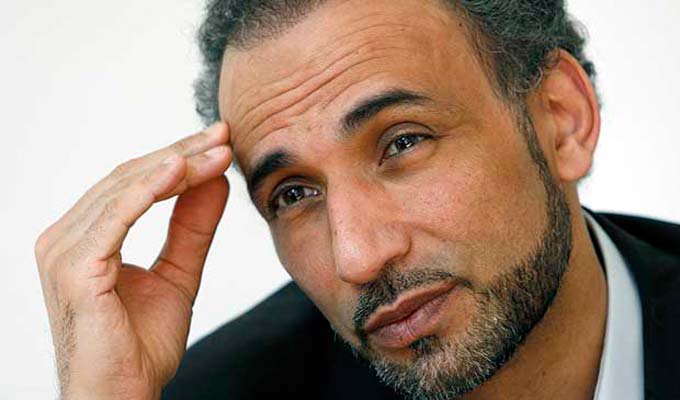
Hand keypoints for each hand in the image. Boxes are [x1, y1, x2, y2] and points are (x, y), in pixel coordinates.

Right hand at [34, 122, 231, 399]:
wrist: (122, 398)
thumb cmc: (140, 346)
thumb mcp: (179, 273)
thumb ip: (193, 228)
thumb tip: (216, 181)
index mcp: (86, 237)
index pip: (134, 182)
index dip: (179, 159)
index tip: (220, 143)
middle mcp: (67, 237)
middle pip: (129, 177)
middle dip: (181, 153)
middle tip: (223, 136)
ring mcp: (64, 251)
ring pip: (124, 189)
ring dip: (175, 166)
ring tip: (216, 151)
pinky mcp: (74, 268)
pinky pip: (115, 216)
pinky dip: (149, 190)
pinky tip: (181, 170)